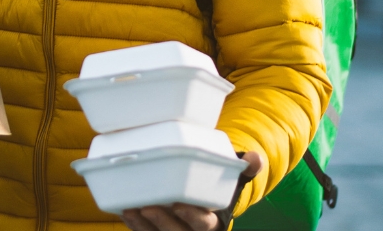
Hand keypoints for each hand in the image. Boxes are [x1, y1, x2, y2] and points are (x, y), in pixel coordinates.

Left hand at [121, 152, 262, 230]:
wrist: (207, 197)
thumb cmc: (219, 187)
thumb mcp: (234, 178)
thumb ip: (246, 168)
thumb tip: (255, 159)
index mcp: (214, 221)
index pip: (203, 224)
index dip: (192, 217)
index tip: (179, 205)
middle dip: (162, 222)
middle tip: (148, 207)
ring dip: (144, 226)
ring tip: (131, 209)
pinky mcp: (159, 230)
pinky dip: (136, 226)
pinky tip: (127, 212)